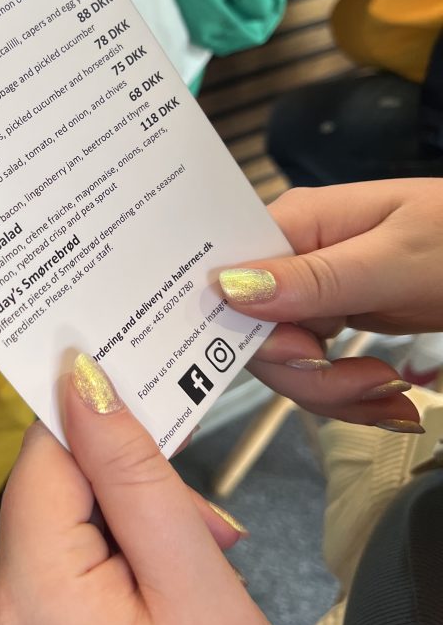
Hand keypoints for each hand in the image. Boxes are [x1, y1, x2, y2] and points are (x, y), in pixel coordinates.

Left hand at [0, 358, 303, 624]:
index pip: (41, 458)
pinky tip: (172, 578)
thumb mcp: (193, 582)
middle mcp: (2, 621)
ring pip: (66, 529)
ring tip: (199, 550)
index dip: (87, 413)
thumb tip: (84, 381)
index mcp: (31, 598)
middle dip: (126, 483)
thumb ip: (133, 474)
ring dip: (132, 521)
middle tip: (198, 511)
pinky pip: (69, 573)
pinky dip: (120, 559)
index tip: (134, 382)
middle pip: (54, 493)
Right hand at [220, 179, 440, 429]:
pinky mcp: (338, 312)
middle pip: (256, 331)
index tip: (308, 355)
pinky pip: (319, 365)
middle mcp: (294, 254)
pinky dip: (350, 393)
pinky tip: (390, 401)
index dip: (253, 329)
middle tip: (365, 386)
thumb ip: (315, 279)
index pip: (235, 281)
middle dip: (306, 375)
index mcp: (298, 223)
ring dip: (334, 392)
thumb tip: (227, 287)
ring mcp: (316, 287)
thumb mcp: (396, 261)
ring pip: (287, 358)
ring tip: (389, 398)